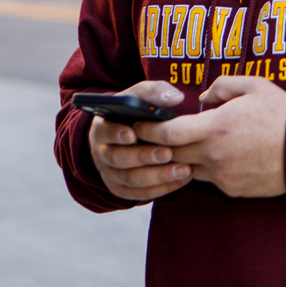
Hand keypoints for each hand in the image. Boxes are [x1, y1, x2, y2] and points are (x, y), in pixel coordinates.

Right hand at [88, 81, 191, 200]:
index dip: (116, 134)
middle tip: (168, 153)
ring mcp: (111, 173)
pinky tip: (182, 180)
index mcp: (102, 127)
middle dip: (144, 157)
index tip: (132, 134)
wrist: (132, 133)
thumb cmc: (137, 111)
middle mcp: (102, 152)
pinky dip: (161, 189)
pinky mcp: (122, 188)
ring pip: (131, 179)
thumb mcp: (142, 96)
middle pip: (118, 158)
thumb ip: (155, 92)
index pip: (104, 132)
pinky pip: (139, 194)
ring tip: (183, 169)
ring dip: (157, 176)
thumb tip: (175, 98)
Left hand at [135, 76, 285, 197]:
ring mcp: (222, 176)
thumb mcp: (254, 86)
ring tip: (182, 145)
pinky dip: (204, 168)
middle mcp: (214, 156)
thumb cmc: (283, 114)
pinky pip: (208, 179)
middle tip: (150, 136)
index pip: (167, 133)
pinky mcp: (232, 189)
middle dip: (158, 145)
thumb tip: (201, 100)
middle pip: (171, 154)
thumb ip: (221, 87)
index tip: (139, 124)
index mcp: (216, 128)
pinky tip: (212, 157)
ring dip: (181, 158)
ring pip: (187, 169)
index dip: (148, 129)